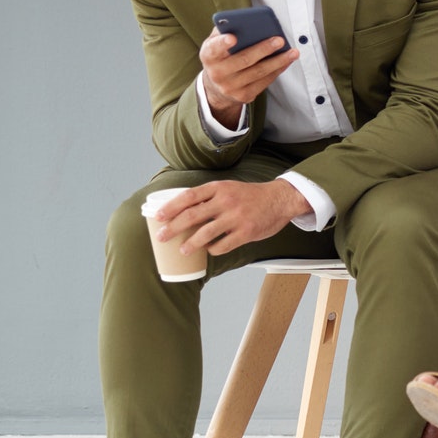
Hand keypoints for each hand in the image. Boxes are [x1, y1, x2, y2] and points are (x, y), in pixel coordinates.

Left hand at [154, 179, 310, 255]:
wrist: (280, 199)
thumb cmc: (250, 195)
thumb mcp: (228, 188)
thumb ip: (209, 197)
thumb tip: (182, 211)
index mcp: (219, 188)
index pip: (188, 197)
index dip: (171, 207)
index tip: (158, 217)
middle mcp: (226, 201)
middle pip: (192, 216)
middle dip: (173, 228)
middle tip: (162, 237)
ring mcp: (237, 218)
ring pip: (205, 234)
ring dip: (190, 244)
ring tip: (182, 249)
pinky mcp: (246, 232)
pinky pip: (223, 245)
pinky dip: (213, 249)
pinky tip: (210, 250)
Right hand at [200, 31, 297, 127]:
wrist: (217, 86)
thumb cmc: (221, 57)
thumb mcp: (215, 43)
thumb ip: (225, 31)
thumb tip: (245, 21)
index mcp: (208, 56)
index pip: (213, 49)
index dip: (222, 43)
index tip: (233, 37)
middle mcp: (217, 73)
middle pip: (243, 60)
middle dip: (263, 49)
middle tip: (279, 40)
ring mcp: (230, 87)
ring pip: (258, 72)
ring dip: (278, 61)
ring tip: (292, 52)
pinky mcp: (244, 95)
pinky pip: (265, 81)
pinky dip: (278, 70)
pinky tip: (287, 61)